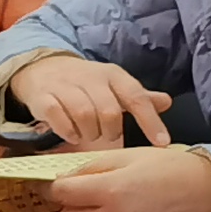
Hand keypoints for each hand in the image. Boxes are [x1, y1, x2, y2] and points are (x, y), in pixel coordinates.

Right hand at [5, 54, 171, 151]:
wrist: (43, 68)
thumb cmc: (86, 83)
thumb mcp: (114, 85)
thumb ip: (139, 97)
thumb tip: (167, 102)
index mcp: (113, 75)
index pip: (137, 97)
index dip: (150, 121)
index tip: (162, 142)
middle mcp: (91, 78)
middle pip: (109, 110)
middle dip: (112, 130)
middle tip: (109, 136)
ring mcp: (65, 86)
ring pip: (84, 114)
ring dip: (90, 132)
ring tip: (90, 135)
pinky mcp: (43, 97)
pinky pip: (57, 116)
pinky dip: (67, 131)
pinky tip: (72, 135)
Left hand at [48, 148, 210, 211]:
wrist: (201, 193)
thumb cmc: (167, 169)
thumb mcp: (126, 155)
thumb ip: (90, 167)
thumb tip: (61, 178)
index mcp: (111, 191)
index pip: (60, 194)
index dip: (52, 186)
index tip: (50, 182)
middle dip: (70, 203)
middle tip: (86, 191)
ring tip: (111, 202)